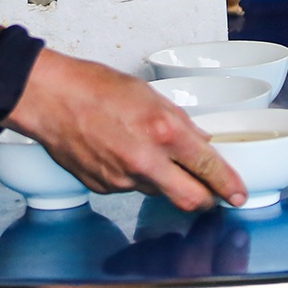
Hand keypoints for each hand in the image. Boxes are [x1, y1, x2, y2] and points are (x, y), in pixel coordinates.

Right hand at [4, 50, 246, 211]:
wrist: (50, 98)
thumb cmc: (93, 87)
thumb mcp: (149, 95)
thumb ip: (180, 123)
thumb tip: (201, 143)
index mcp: (163, 132)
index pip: (209, 168)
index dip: (229, 185)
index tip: (238, 193)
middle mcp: (145, 162)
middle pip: (191, 199)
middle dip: (206, 199)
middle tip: (211, 192)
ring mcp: (122, 179)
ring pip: (159, 192)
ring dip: (166, 182)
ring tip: (149, 153)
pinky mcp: (103, 187)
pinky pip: (130, 188)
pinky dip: (136, 177)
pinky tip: (121, 153)